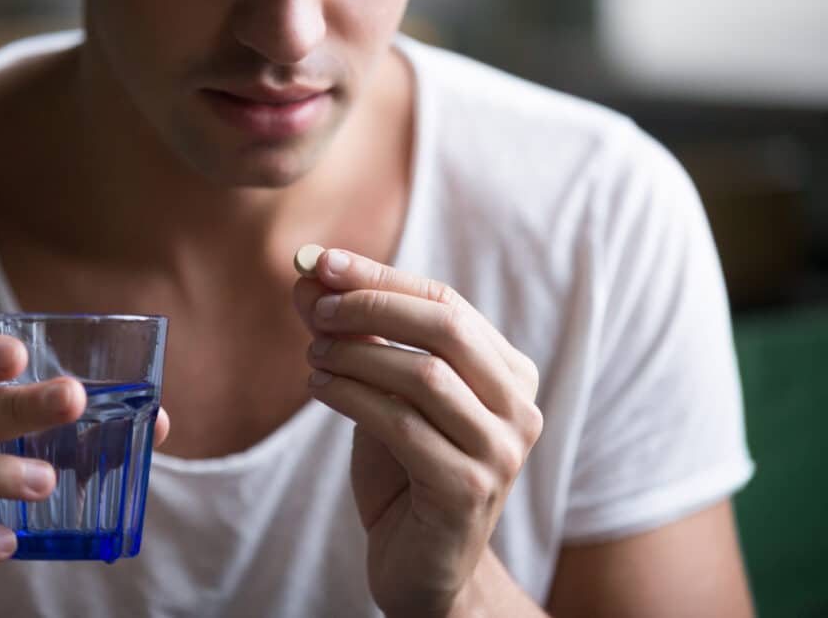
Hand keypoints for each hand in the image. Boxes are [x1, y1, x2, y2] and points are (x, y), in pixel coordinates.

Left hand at [293, 250, 541, 617]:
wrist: (424, 566)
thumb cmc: (405, 471)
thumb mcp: (381, 392)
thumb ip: (354, 336)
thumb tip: (308, 278)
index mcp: (508, 372)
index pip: (447, 303)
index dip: (383, 277)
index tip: (324, 261)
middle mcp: (519, 406)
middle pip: (445, 328)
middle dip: (372, 306)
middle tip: (316, 305)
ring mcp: (500, 450)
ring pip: (422, 375)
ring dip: (355, 355)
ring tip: (313, 355)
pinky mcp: (469, 489)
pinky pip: (400, 425)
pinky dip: (350, 397)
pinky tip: (319, 389)